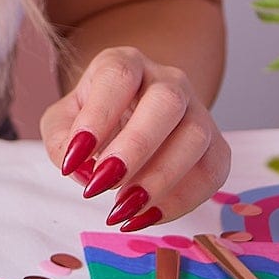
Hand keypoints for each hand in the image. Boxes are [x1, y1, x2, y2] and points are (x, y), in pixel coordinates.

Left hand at [43, 46, 231, 229]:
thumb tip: (82, 169)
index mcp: (126, 62)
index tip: (74, 156)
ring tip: (122, 207)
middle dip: (135, 147)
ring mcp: (198, 111)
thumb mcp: (63, 122)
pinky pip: (211, 172)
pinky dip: (180, 200)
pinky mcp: (216, 147)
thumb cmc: (93, 118)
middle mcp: (168, 80)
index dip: (98, 116)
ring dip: (159, 178)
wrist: (129, 121)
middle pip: (166, 102)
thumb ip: (61, 141)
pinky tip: (147, 216)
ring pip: (195, 137)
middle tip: (101, 184)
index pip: (117, 76)